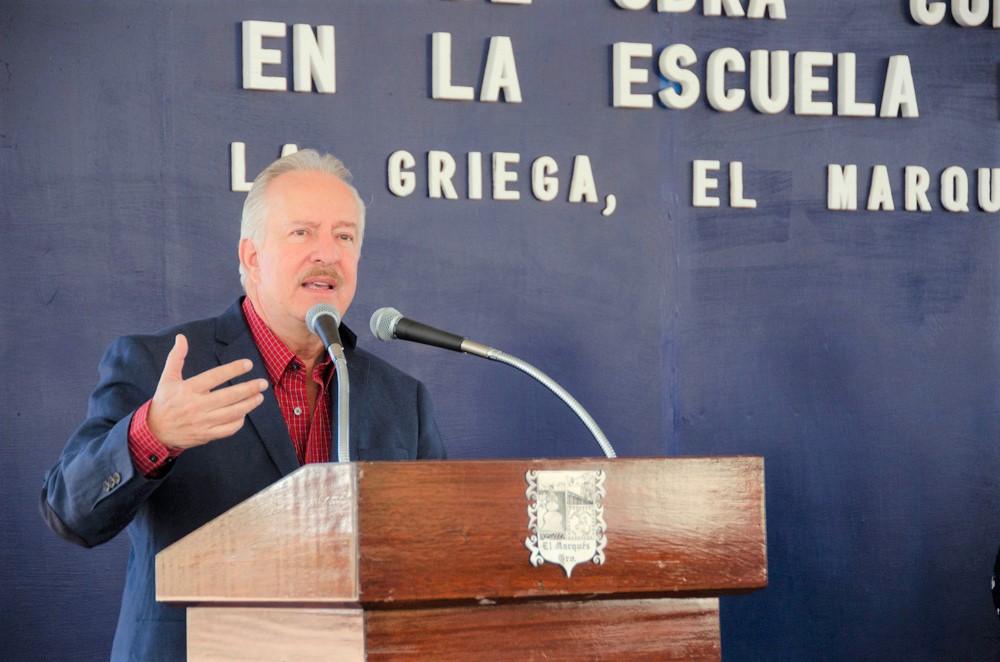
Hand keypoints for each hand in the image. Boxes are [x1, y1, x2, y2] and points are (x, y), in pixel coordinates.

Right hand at [146, 334, 268, 448]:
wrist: (155, 431)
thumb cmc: (164, 402)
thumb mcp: (167, 378)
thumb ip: (176, 357)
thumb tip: (181, 337)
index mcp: (188, 389)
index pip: (215, 376)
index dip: (233, 369)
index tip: (248, 364)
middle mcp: (196, 405)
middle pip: (228, 396)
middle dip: (248, 389)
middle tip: (263, 383)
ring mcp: (202, 422)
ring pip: (231, 413)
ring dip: (248, 405)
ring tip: (260, 397)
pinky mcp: (205, 435)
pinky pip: (227, 429)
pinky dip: (238, 422)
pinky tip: (244, 414)